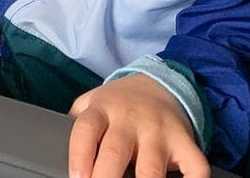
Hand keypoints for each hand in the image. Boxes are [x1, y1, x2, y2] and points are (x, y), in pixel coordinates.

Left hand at [68, 74, 209, 177]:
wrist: (160, 83)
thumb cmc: (119, 103)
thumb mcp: (92, 102)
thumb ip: (76, 120)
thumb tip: (54, 144)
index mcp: (103, 109)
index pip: (85, 130)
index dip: (78, 156)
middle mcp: (131, 119)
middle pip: (115, 152)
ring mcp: (159, 131)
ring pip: (151, 167)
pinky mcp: (185, 142)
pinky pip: (194, 167)